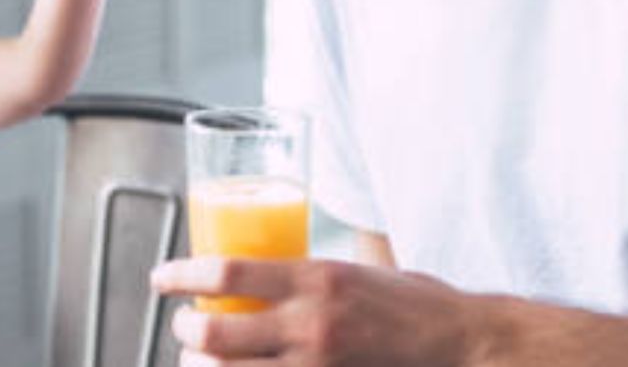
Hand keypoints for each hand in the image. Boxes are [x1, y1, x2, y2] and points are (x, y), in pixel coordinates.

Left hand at [151, 256, 482, 366]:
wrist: (466, 346)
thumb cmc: (418, 306)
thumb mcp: (361, 270)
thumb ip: (316, 279)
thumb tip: (275, 277)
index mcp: (317, 278)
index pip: (228, 273)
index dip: (182, 275)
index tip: (162, 277)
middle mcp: (311, 325)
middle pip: (215, 334)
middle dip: (185, 332)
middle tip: (182, 325)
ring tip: (199, 360)